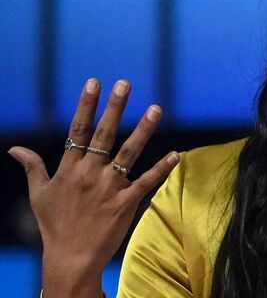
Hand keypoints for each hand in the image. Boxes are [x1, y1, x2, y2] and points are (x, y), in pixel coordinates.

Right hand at [8, 78, 179, 296]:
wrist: (70, 258)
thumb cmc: (54, 225)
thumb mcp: (39, 195)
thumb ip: (33, 167)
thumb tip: (15, 148)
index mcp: (69, 169)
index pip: (78, 130)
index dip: (86, 105)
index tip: (94, 82)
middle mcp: (89, 174)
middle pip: (104, 135)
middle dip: (114, 108)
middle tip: (125, 83)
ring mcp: (108, 188)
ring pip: (128, 153)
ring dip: (143, 131)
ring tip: (156, 108)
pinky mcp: (125, 203)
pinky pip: (146, 182)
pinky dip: (161, 169)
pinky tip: (176, 154)